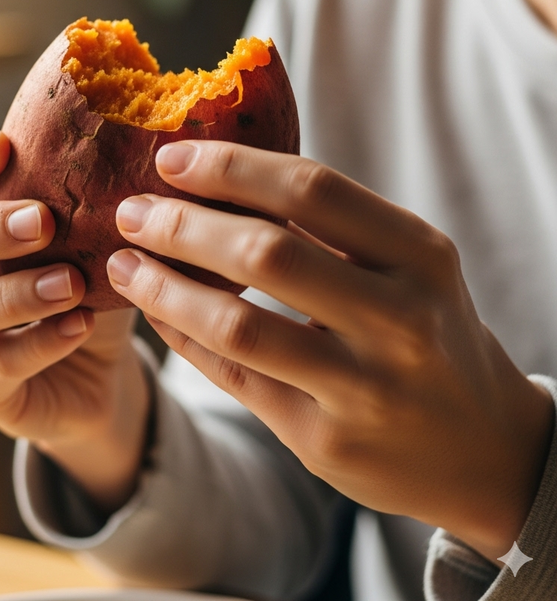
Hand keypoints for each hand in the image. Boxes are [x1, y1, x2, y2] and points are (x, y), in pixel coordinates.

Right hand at [0, 128, 148, 509]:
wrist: (98, 366)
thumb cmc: (79, 283)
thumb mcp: (78, 236)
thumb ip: (78, 198)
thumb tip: (120, 146)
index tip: (1, 147)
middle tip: (42, 222)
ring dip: (12, 294)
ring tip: (71, 283)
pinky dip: (41, 344)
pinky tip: (81, 325)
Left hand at [107, 140, 553, 560]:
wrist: (483, 447)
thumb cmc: (429, 332)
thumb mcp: (408, 266)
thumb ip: (334, 226)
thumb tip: (223, 176)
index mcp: (419, 255)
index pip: (311, 189)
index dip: (229, 168)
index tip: (170, 159)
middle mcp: (400, 319)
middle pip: (265, 252)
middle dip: (181, 225)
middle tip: (132, 211)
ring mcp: (364, 387)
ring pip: (236, 324)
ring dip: (164, 287)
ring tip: (124, 264)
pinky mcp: (326, 440)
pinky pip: (232, 376)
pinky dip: (182, 336)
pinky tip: (155, 312)